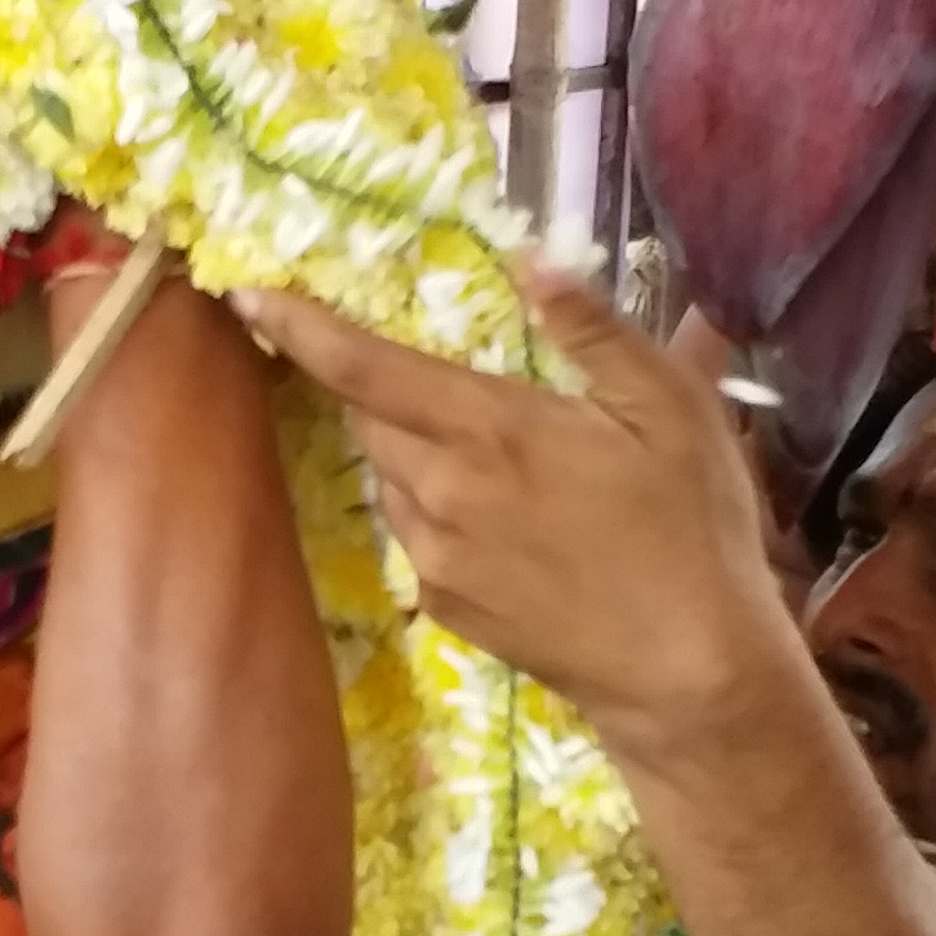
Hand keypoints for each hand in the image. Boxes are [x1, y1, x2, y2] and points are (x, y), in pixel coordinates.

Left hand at [231, 258, 792, 739]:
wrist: (687, 674)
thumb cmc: (691, 529)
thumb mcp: (670, 407)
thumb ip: (592, 330)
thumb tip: (529, 261)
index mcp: (488, 429)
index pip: (363, 367)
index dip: (298, 327)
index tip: (244, 294)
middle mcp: (442, 493)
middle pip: (369, 419)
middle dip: (375, 385)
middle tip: (420, 368)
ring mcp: (437, 559)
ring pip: (391, 479)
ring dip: (412, 449)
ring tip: (487, 451)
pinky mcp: (445, 608)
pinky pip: (418, 537)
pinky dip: (439, 509)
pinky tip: (506, 519)